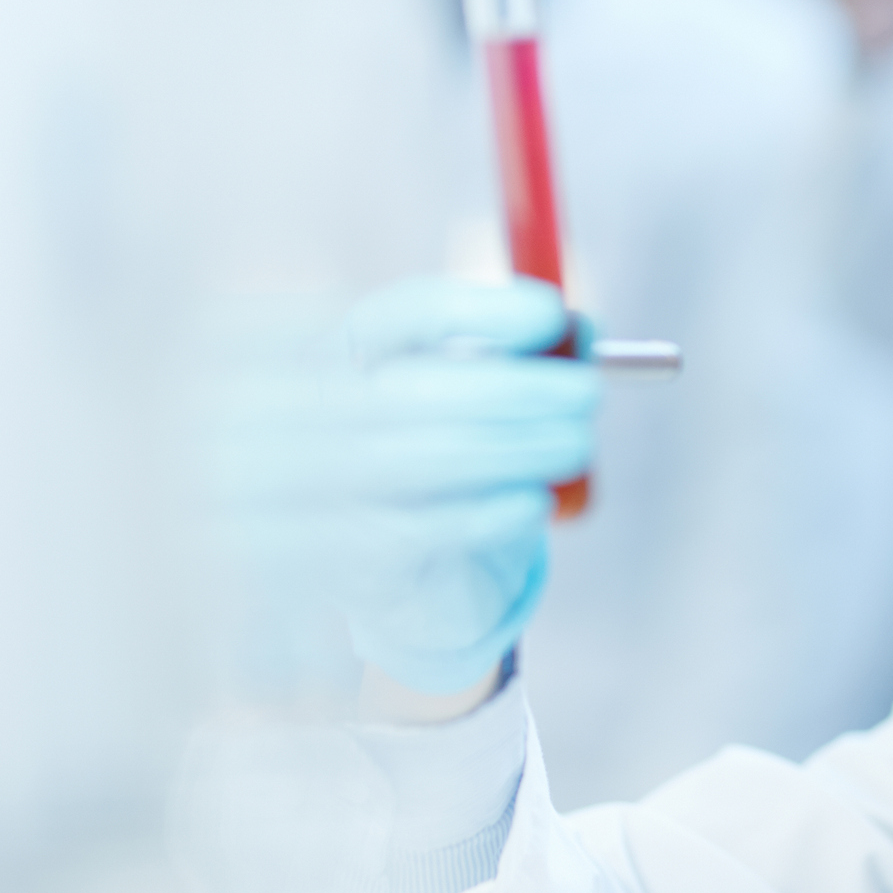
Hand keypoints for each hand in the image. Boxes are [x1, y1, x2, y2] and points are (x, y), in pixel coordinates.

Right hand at [211, 277, 597, 698]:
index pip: (404, 314)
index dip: (481, 310)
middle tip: (589, 393)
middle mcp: (304, 410)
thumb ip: (524, 361)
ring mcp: (307, 489)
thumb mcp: (480, 404)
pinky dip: (484, 513)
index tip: (552, 315)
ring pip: (415, 459)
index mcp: (342, 349)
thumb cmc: (448, 468)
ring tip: (575, 444)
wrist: (409, 582)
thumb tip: (583, 331)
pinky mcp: (334, 559)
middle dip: (513, 388)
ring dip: (512, 447)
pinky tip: (531, 503)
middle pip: (412, 388)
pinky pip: (415, 530)